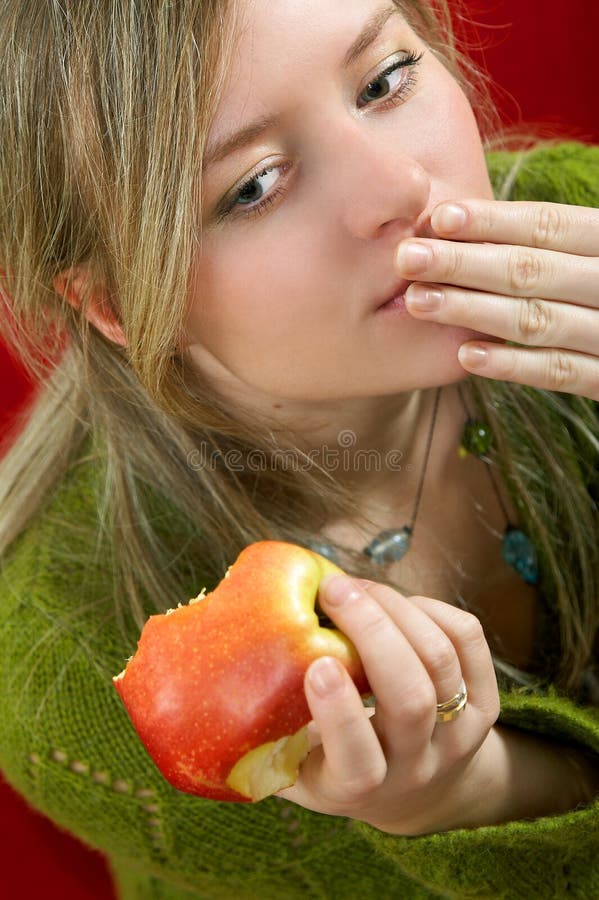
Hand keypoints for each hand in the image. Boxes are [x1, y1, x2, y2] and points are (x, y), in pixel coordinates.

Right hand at [276, 574, 500, 835]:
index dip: (340, 713)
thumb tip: (223, 669)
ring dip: (395, 608)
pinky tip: (396, 603)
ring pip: (439, 660)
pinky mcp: (485, 704)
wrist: (416, 790)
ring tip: (357, 589)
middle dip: (372, 631)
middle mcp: (415, 766)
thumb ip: (266, 728)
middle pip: (410, 698)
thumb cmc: (335, 764)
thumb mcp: (295, 762)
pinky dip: (430, 607)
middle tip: (334, 590)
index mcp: (358, 787)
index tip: (318, 664)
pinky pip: (467, 640)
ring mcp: (458, 736)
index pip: (359, 762)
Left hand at [397, 200, 598, 400]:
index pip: (548, 226)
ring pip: (537, 320)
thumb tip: (479, 224)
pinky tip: (466, 356)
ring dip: (473, 311)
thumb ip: (563, 242)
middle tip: (407, 258)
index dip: (491, 222)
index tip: (438, 218)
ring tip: (419, 301)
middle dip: (464, 263)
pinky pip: (560, 373)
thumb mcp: (598, 255)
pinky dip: (513, 365)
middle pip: (532, 270)